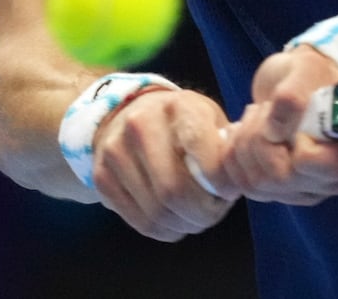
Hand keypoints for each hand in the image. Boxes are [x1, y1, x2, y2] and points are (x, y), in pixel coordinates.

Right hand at [91, 88, 239, 241]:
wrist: (127, 111)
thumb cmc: (180, 120)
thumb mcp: (208, 118)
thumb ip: (224, 148)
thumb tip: (235, 182)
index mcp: (178, 106)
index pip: (203, 154)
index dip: (221, 184)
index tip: (229, 191)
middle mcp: (140, 124)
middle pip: (175, 192)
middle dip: (203, 214)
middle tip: (214, 212)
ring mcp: (115, 151)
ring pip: (158, 213)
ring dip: (186, 225)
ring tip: (197, 216)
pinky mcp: (102, 176)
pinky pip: (141, 223)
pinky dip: (166, 230)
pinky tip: (176, 219)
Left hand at [221, 46, 337, 204]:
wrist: (297, 81)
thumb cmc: (310, 72)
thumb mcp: (305, 69)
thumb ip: (292, 96)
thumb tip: (274, 132)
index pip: (333, 170)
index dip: (305, 150)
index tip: (296, 123)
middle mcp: (336, 178)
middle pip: (286, 180)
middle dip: (261, 139)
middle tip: (262, 109)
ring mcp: (308, 188)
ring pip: (259, 185)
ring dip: (244, 144)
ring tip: (254, 115)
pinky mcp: (282, 191)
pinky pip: (245, 186)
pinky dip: (233, 156)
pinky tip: (241, 132)